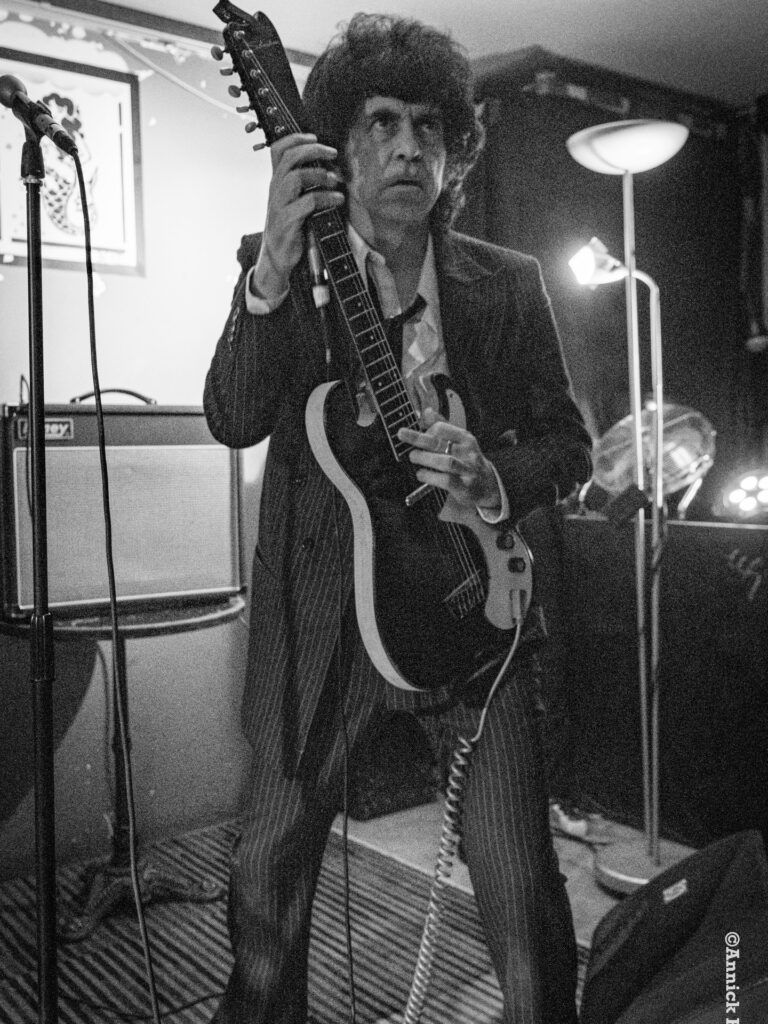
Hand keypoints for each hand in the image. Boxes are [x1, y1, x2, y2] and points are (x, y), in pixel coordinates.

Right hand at [251, 133, 344, 299]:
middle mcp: (275, 189)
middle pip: (289, 158)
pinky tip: (338, 199)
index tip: (315, 137)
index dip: (295, 138)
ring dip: (320, 175)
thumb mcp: (293, 202)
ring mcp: (279, 205)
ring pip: (296, 177)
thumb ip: (304, 185)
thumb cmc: (291, 227)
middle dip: (313, 150)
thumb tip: (331, 169)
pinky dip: (326, 198)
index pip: (278, 150)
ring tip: (336, 180)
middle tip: (333, 153)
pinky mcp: (287, 221)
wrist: (277, 257)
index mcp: (276, 181)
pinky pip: (307, 203)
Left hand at [397, 408, 501, 510]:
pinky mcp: (464, 487)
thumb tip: (427, 411)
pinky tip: (421, 474)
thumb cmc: (468, 461)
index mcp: (466, 438)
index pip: (443, 428)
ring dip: (425, 458)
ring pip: (445, 462)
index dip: (427, 430)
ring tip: (413, 456)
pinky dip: (430, 476)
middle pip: (440, 443)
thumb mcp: (460, 441)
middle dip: (418, 438)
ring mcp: (467, 470)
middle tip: (402, 435)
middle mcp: (468, 453)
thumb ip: (443, 427)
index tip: (419, 435)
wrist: (488, 485)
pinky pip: (446, 480)